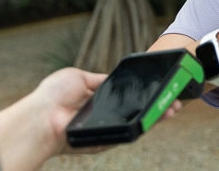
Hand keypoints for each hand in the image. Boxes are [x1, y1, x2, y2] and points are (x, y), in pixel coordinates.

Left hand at [34, 68, 183, 154]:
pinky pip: (131, 133)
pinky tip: (160, 116)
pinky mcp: (108, 141)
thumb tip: (113, 76)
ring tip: (174, 107)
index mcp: (98, 100)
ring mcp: (108, 129)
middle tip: (176, 99)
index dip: (144, 92)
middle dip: (158, 104)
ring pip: (139, 122)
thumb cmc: (53, 96)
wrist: (42, 117)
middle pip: (138, 110)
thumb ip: (100, 79)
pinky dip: (147, 125)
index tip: (161, 85)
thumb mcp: (78, 77)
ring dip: (158, 115)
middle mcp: (105, 115)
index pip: (127, 96)